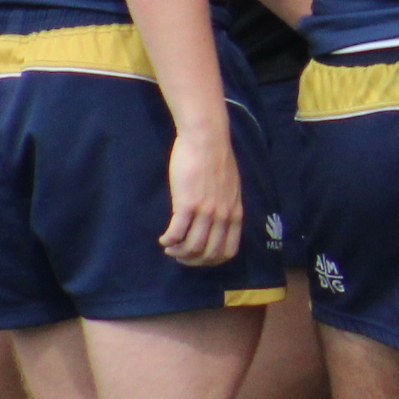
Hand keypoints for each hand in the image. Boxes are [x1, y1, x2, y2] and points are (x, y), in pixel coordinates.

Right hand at [158, 119, 242, 267]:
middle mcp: (223, 216)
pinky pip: (177, 233)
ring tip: (169, 246)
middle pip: (209, 254)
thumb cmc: (217, 158)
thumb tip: (218, 222)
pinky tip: (164, 238)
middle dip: (192, 260)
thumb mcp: (231, 187)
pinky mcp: (187, 203)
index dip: (211, 260)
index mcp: (235, 213)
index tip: (198, 256)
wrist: (207, 138)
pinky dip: (168, 240)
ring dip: (178, 252)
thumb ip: (226, 206)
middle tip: (180, 255)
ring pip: (192, 247)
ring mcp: (206, 211)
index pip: (228, 251)